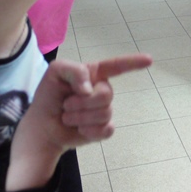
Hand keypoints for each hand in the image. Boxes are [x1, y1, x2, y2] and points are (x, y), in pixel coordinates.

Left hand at [6, 53, 152, 189]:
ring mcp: (103, 111)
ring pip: (105, 113)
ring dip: (80, 117)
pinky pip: (106, 129)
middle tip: (66, 105)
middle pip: (107, 94)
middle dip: (83, 102)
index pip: (117, 66)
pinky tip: (79, 130)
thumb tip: (90, 88)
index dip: (133, 62)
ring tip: (67, 117)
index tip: (149, 60)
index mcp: (94, 74)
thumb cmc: (48, 96)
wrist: (41, 127)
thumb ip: (74, 71)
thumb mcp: (55, 72)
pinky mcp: (102, 129)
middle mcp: (101, 90)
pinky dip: (90, 131)